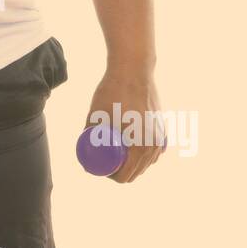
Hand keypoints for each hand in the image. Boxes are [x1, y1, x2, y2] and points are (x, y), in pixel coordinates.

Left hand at [85, 65, 166, 183]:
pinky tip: (134, 151)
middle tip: (105, 164)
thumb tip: (84, 152)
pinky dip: (144, 154)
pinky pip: (155, 150)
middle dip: (121, 172)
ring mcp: (161, 137)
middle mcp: (155, 146)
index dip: (110, 177)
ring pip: (147, 162)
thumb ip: (89, 134)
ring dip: (134, 164)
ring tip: (118, 156)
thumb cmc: (113, 92)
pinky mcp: (163, 127)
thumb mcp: (94, 116)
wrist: (134, 70)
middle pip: (137, 172)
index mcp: (140, 148)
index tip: (99, 169)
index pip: (125, 176)